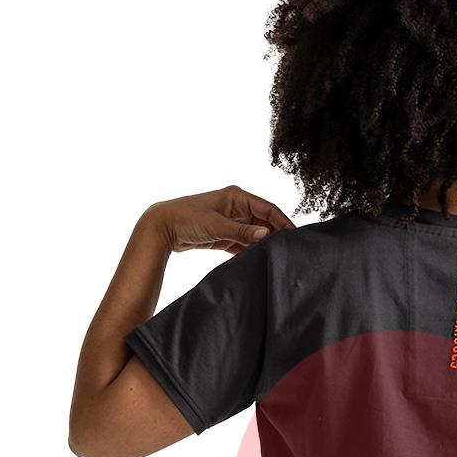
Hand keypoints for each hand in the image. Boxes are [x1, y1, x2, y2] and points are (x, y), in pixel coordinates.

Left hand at [144, 184, 295, 254]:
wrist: (162, 227)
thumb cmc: (186, 219)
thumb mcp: (217, 225)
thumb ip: (242, 232)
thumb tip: (266, 235)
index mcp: (238, 196)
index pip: (269, 209)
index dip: (283, 222)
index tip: (295, 236)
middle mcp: (237, 207)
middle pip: (265, 222)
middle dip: (275, 235)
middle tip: (287, 251)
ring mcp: (232, 221)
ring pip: (256, 234)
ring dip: (263, 244)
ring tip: (275, 257)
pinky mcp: (225, 235)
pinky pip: (244, 243)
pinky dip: (250, 251)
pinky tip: (257, 260)